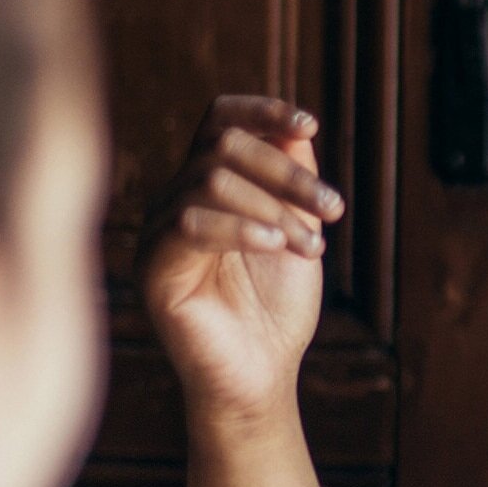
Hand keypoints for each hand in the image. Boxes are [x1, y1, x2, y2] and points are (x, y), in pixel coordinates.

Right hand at [138, 95, 345, 425]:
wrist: (262, 376)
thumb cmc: (277, 309)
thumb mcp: (297, 230)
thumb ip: (293, 178)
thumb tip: (296, 125)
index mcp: (204, 186)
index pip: (218, 120)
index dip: (260, 110)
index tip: (309, 123)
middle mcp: (174, 201)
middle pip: (222, 145)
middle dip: (288, 171)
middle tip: (334, 208)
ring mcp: (158, 233)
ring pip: (210, 179)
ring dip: (275, 207)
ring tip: (312, 247)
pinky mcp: (153, 270)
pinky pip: (190, 223)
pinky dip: (241, 227)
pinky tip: (276, 246)